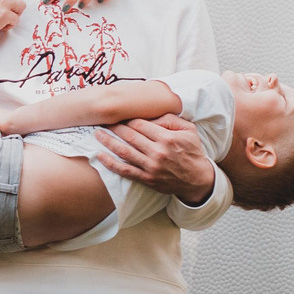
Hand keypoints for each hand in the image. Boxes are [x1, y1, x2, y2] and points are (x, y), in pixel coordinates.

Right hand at [0, 0, 25, 42]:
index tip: (6, 4)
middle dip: (15, 5)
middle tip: (6, 13)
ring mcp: (3, 2)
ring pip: (22, 6)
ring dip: (15, 14)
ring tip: (4, 20)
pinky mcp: (5, 15)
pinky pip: (17, 19)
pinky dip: (10, 25)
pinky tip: (0, 27)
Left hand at [91, 116, 216, 204]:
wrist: (197, 179)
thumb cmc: (192, 151)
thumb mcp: (188, 130)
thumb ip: (170, 119)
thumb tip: (151, 114)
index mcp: (167, 137)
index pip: (140, 124)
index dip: (127, 119)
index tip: (118, 115)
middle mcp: (158, 152)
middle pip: (130, 136)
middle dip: (114, 127)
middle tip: (103, 120)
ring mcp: (151, 167)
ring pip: (124, 151)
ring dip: (108, 142)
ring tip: (97, 133)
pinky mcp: (147, 179)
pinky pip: (125, 170)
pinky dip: (110, 163)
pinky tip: (99, 156)